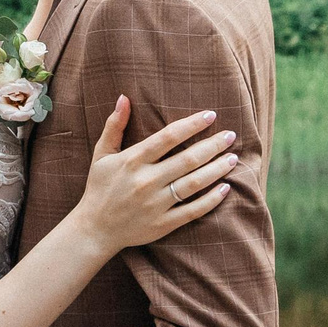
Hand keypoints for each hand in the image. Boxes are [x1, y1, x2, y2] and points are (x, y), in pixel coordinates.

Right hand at [69, 95, 237, 255]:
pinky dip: (211, 200)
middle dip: (213, 145)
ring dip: (217, 170)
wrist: (94, 229)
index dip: (192, 124)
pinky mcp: (163, 224)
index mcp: (132, 160)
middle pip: (188, 159)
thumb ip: (114, 125)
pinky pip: (193, 210)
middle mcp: (146, 181)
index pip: (168, 137)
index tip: (211, 115)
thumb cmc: (99, 188)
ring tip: (233, 158)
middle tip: (230, 135)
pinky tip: (225, 188)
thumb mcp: (101, 154)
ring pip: (194, 184)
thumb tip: (124, 97)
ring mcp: (156, 204)